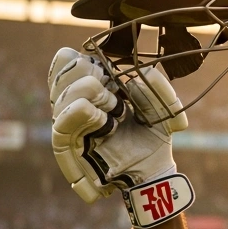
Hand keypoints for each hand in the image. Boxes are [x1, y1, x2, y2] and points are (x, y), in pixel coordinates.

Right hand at [48, 48, 188, 203]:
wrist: (153, 169)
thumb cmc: (153, 135)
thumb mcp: (165, 110)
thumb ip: (160, 88)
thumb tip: (145, 72)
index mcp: (89, 85)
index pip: (65, 59)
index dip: (85, 59)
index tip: (110, 72)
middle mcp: (72, 102)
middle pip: (63, 73)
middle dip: (90, 76)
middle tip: (115, 93)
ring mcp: (67, 124)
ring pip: (62, 96)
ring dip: (91, 95)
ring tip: (117, 110)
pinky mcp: (67, 148)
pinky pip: (62, 126)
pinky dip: (80, 115)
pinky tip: (101, 118)